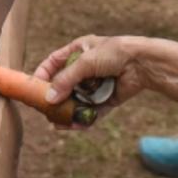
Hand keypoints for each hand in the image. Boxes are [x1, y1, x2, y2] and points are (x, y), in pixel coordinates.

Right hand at [32, 35, 147, 125]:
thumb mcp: (85, 63)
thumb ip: (66, 80)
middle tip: (44, 110)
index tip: (34, 87)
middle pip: (65, 85)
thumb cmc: (114, 53)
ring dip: (68, 112)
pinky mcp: (107, 98)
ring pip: (77, 100)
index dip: (44, 73)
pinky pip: (92, 110)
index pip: (55, 62)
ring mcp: (97, 84)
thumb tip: (50, 98)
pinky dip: (84, 118)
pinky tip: (74, 126)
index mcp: (79, 50)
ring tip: (57, 124)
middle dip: (55, 98)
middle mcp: (87, 67)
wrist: (143, 63)